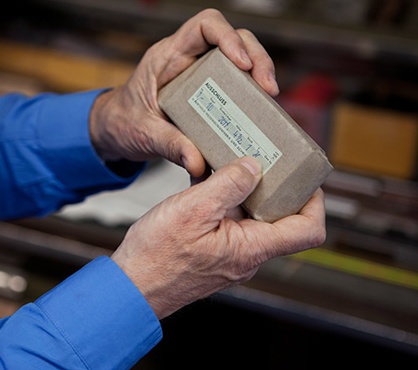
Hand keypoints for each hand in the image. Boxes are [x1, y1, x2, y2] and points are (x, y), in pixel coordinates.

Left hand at [89, 9, 278, 176]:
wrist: (115, 129)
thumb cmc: (123, 121)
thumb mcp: (143, 133)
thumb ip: (168, 145)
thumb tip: (198, 162)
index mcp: (167, 56)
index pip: (204, 25)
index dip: (229, 37)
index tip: (242, 64)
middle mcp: (187, 58)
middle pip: (233, 38)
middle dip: (256, 58)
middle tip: (267, 88)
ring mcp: (200, 73)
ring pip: (240, 58)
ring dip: (258, 75)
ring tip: (268, 100)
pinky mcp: (208, 91)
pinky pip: (235, 84)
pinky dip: (249, 95)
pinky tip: (257, 114)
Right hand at [111, 156, 325, 318]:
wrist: (130, 286)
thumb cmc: (155, 258)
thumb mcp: (193, 209)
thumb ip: (228, 185)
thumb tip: (253, 167)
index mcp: (251, 249)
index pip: (308, 230)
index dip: (314, 201)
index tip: (303, 178)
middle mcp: (246, 257)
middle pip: (280, 219)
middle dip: (272, 187)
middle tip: (260, 159)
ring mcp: (230, 257)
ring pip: (250, 220)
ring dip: (242, 193)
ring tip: (227, 167)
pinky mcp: (214, 254)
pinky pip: (229, 225)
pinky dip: (223, 204)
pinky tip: (204, 186)